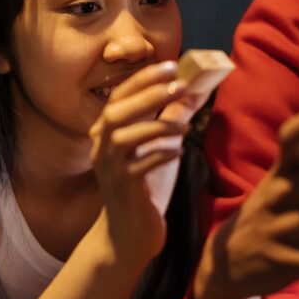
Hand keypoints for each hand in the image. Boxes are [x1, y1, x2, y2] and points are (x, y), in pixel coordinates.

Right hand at [89, 60, 193, 264]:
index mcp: (107, 133)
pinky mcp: (123, 190)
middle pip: (117, 112)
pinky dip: (160, 155)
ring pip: (123, 137)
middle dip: (148, 94)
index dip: (143, 79)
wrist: (129, 234)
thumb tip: (196, 89)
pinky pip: (138, 167)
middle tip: (180, 85)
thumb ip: (172, 117)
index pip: (118, 96)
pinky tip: (178, 153)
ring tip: (185, 125)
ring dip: (157, 125)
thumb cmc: (144, 185)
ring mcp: (109, 169)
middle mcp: (101, 148)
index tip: (170, 65)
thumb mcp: (159, 145)